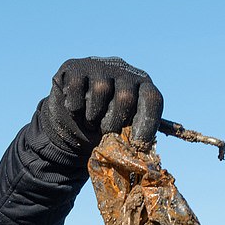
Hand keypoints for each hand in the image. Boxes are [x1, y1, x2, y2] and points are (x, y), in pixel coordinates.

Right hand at [41, 56, 162, 154]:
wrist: (71, 122)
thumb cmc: (102, 129)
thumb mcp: (122, 134)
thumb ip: (133, 139)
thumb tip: (143, 159)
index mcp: (142, 86)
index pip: (152, 99)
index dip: (147, 123)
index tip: (136, 144)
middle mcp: (123, 71)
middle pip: (125, 97)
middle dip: (114, 124)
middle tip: (106, 133)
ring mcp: (99, 66)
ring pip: (100, 91)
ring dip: (93, 117)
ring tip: (91, 123)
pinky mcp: (75, 67)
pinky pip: (76, 89)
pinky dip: (75, 108)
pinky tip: (76, 112)